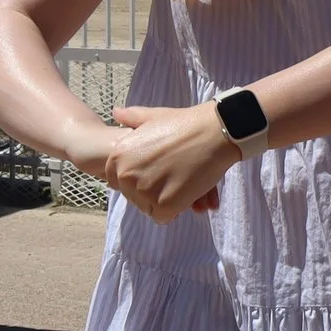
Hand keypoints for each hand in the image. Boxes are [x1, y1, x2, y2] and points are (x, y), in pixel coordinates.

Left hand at [107, 103, 239, 220]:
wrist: (214, 132)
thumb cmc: (185, 123)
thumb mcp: (154, 116)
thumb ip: (131, 118)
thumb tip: (116, 113)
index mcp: (118, 156)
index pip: (117, 181)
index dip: (138, 178)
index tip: (155, 170)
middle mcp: (126, 174)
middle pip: (132, 196)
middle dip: (150, 191)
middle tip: (172, 175)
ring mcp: (144, 190)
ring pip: (148, 208)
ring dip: (164, 201)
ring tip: (181, 183)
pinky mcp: (164, 204)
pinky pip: (163, 217)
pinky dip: (176, 209)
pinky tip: (186, 193)